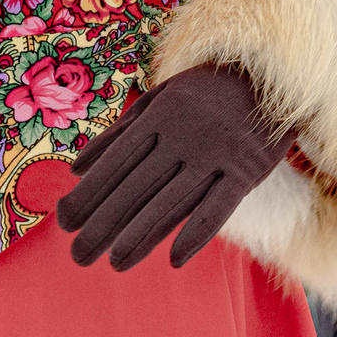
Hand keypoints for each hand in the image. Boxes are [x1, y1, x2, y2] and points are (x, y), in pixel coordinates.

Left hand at [57, 64, 295, 270]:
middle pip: (137, 185)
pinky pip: (219, 206)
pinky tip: (175, 259)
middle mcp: (185, 135)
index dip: (89, 193)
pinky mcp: (247, 170)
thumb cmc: (205, 90)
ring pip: (172, 200)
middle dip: (104, 222)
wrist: (272, 74)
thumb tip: (77, 168)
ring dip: (142, 235)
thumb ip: (120, 132)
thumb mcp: (159, 98)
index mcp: (160, 116)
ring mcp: (217, 153)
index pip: (117, 161)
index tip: (64, 221)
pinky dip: (197, 233)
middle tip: (78, 254)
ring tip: (116, 262)